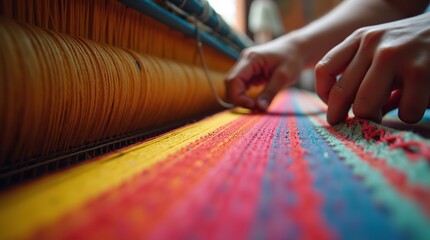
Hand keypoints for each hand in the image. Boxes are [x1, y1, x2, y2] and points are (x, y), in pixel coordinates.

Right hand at [225, 35, 304, 109]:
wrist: (297, 48)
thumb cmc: (293, 58)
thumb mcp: (284, 77)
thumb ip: (271, 93)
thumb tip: (259, 108)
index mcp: (251, 59)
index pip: (233, 80)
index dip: (238, 97)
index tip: (253, 106)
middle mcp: (244, 61)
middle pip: (230, 84)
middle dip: (238, 99)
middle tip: (255, 108)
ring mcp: (246, 66)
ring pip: (234, 86)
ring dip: (241, 97)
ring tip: (256, 105)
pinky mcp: (249, 72)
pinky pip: (241, 86)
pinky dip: (245, 95)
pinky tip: (256, 100)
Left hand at [315, 12, 429, 124]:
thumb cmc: (412, 47)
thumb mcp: (380, 49)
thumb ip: (359, 72)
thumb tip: (340, 111)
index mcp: (359, 38)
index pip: (324, 70)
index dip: (325, 96)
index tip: (335, 109)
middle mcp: (372, 43)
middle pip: (342, 94)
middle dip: (347, 116)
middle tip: (358, 124)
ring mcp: (394, 55)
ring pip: (365, 106)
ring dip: (376, 118)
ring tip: (388, 112)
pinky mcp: (419, 71)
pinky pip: (403, 111)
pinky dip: (410, 114)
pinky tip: (416, 102)